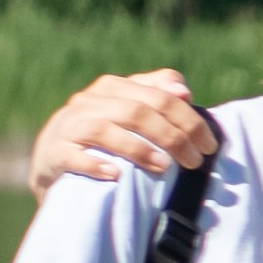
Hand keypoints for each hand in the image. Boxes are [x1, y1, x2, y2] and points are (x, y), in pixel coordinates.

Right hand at [29, 70, 214, 193]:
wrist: (53, 160)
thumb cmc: (104, 135)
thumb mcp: (130, 110)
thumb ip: (158, 95)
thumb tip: (184, 91)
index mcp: (113, 88)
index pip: (160, 97)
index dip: (189, 120)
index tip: (210, 146)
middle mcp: (89, 101)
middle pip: (137, 112)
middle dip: (172, 136)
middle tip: (195, 161)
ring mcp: (68, 126)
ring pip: (104, 129)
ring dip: (138, 149)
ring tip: (164, 166)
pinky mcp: (54, 152)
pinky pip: (72, 156)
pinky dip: (95, 164)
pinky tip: (117, 175)